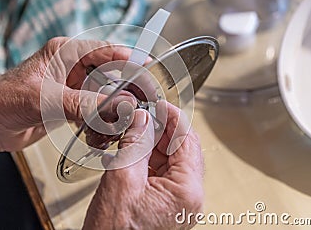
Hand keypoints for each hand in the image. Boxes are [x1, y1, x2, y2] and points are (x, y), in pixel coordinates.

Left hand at [0, 37, 135, 161]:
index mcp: (64, 53)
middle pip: (110, 73)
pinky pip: (94, 111)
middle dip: (125, 89)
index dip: (128, 58)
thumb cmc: (2, 101)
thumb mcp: (44, 100)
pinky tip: (101, 132)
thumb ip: (81, 102)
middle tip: (141, 103)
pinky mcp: (69, 106)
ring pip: (104, 94)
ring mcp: (71, 88)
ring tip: (122, 120)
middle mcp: (70, 68)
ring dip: (113, 108)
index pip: (104, 50)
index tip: (147, 69)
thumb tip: (116, 107)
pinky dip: (100, 122)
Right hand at [83, 102, 203, 229]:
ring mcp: (178, 202)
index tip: (159, 103)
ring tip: (133, 131)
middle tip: (143, 114)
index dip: (172, 117)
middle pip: (181, 149)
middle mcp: (188, 197)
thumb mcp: (122, 179)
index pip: (187, 140)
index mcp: (186, 190)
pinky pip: (162, 173)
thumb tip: (142, 119)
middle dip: (161, 128)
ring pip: (171, 160)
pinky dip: (148, 158)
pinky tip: (132, 150)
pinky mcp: (166, 205)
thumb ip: (135, 144)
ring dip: (153, 142)